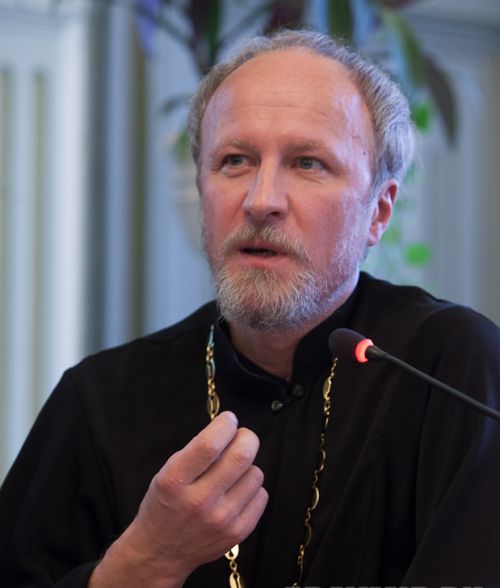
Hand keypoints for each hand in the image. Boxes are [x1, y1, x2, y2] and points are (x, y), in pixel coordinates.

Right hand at [90, 412, 267, 587]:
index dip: (225, 424)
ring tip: (232, 472)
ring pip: (255, 473)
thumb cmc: (164, 504)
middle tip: (241, 437)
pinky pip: (261, 495)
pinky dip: (252, 488)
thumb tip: (230, 429)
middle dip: (247, 437)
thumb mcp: (167, 472)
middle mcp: (199, 501)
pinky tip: (237, 491)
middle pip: (241, 456)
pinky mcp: (238, 532)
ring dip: (247, 466)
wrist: (160, 552)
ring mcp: (221, 519)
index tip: (229, 419)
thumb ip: (196, 451)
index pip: (209, 444)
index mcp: (175, 480)